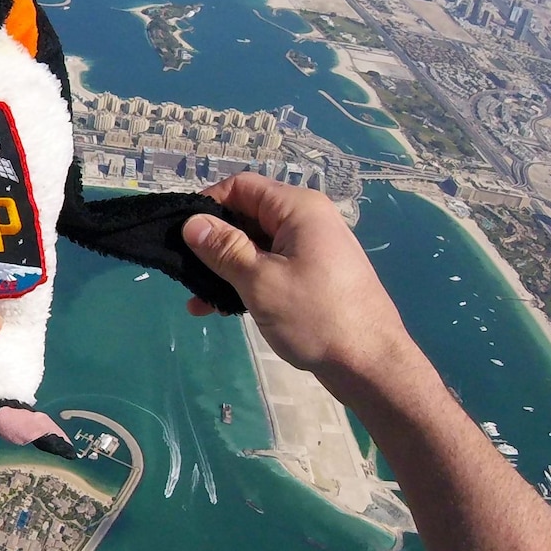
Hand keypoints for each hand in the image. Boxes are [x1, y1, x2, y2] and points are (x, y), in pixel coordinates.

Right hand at [181, 173, 425, 403]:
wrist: (369, 363)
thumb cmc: (315, 316)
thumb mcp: (260, 281)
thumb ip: (224, 249)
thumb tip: (192, 222)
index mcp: (299, 209)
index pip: (242, 187)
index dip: (208, 204)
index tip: (180, 235)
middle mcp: (308, 220)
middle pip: (248, 215)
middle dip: (214, 242)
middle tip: (184, 272)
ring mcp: (313, 249)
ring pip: (257, 246)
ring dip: (226, 268)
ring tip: (198, 300)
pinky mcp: (314, 276)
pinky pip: (272, 267)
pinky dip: (247, 281)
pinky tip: (223, 308)